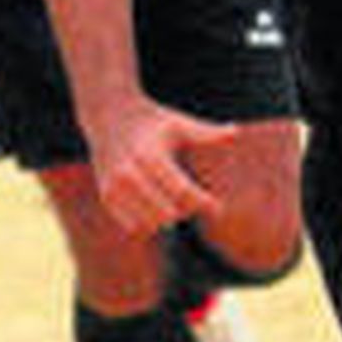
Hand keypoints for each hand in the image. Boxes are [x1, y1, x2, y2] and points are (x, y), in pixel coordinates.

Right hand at [88, 101, 242, 236]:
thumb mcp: (179, 123)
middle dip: (187, 211)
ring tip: (177, 204)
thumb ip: (206, 133)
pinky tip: (158, 207)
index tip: (219, 208)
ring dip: (169, 219)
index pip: (182, 191)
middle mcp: (129, 174)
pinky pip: (134, 225)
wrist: (109, 116)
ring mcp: (115, 187)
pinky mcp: (107, 197)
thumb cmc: (153, 121)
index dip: (203, 202)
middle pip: (168, 211)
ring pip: (151, 223)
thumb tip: (235, 130)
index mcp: (150, 156)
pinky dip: (150, 222)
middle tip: (197, 202)